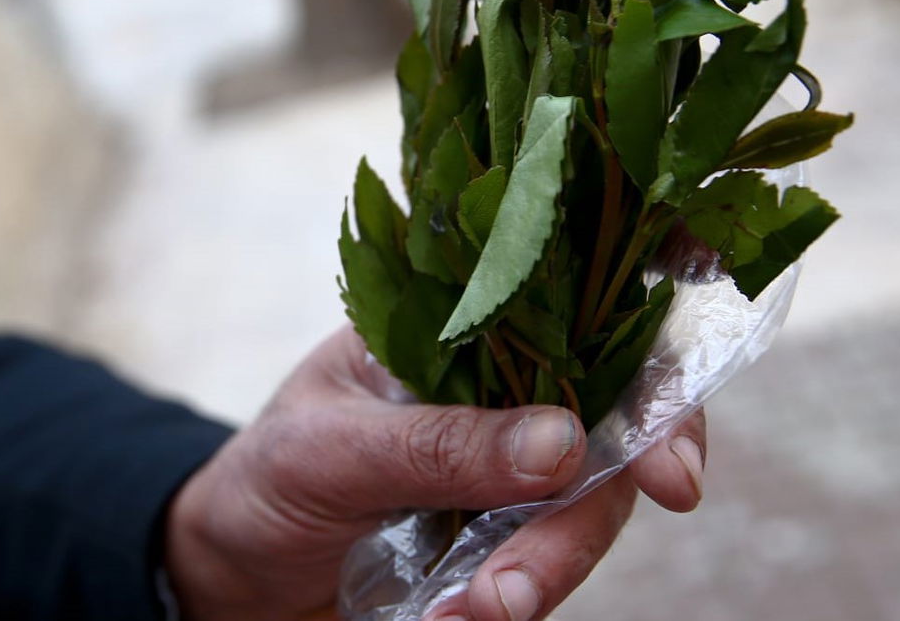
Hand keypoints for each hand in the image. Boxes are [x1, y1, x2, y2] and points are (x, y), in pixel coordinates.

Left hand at [164, 325, 706, 619]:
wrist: (226, 574)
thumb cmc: (261, 480)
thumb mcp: (328, 450)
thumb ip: (437, 444)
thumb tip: (567, 445)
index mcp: (460, 325)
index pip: (584, 310)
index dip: (657, 364)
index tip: (672, 465)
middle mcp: (502, 389)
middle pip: (609, 429)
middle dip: (590, 513)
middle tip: (522, 586)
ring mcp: (508, 470)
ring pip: (587, 510)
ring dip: (545, 572)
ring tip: (476, 615)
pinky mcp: (500, 541)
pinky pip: (543, 567)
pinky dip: (513, 602)